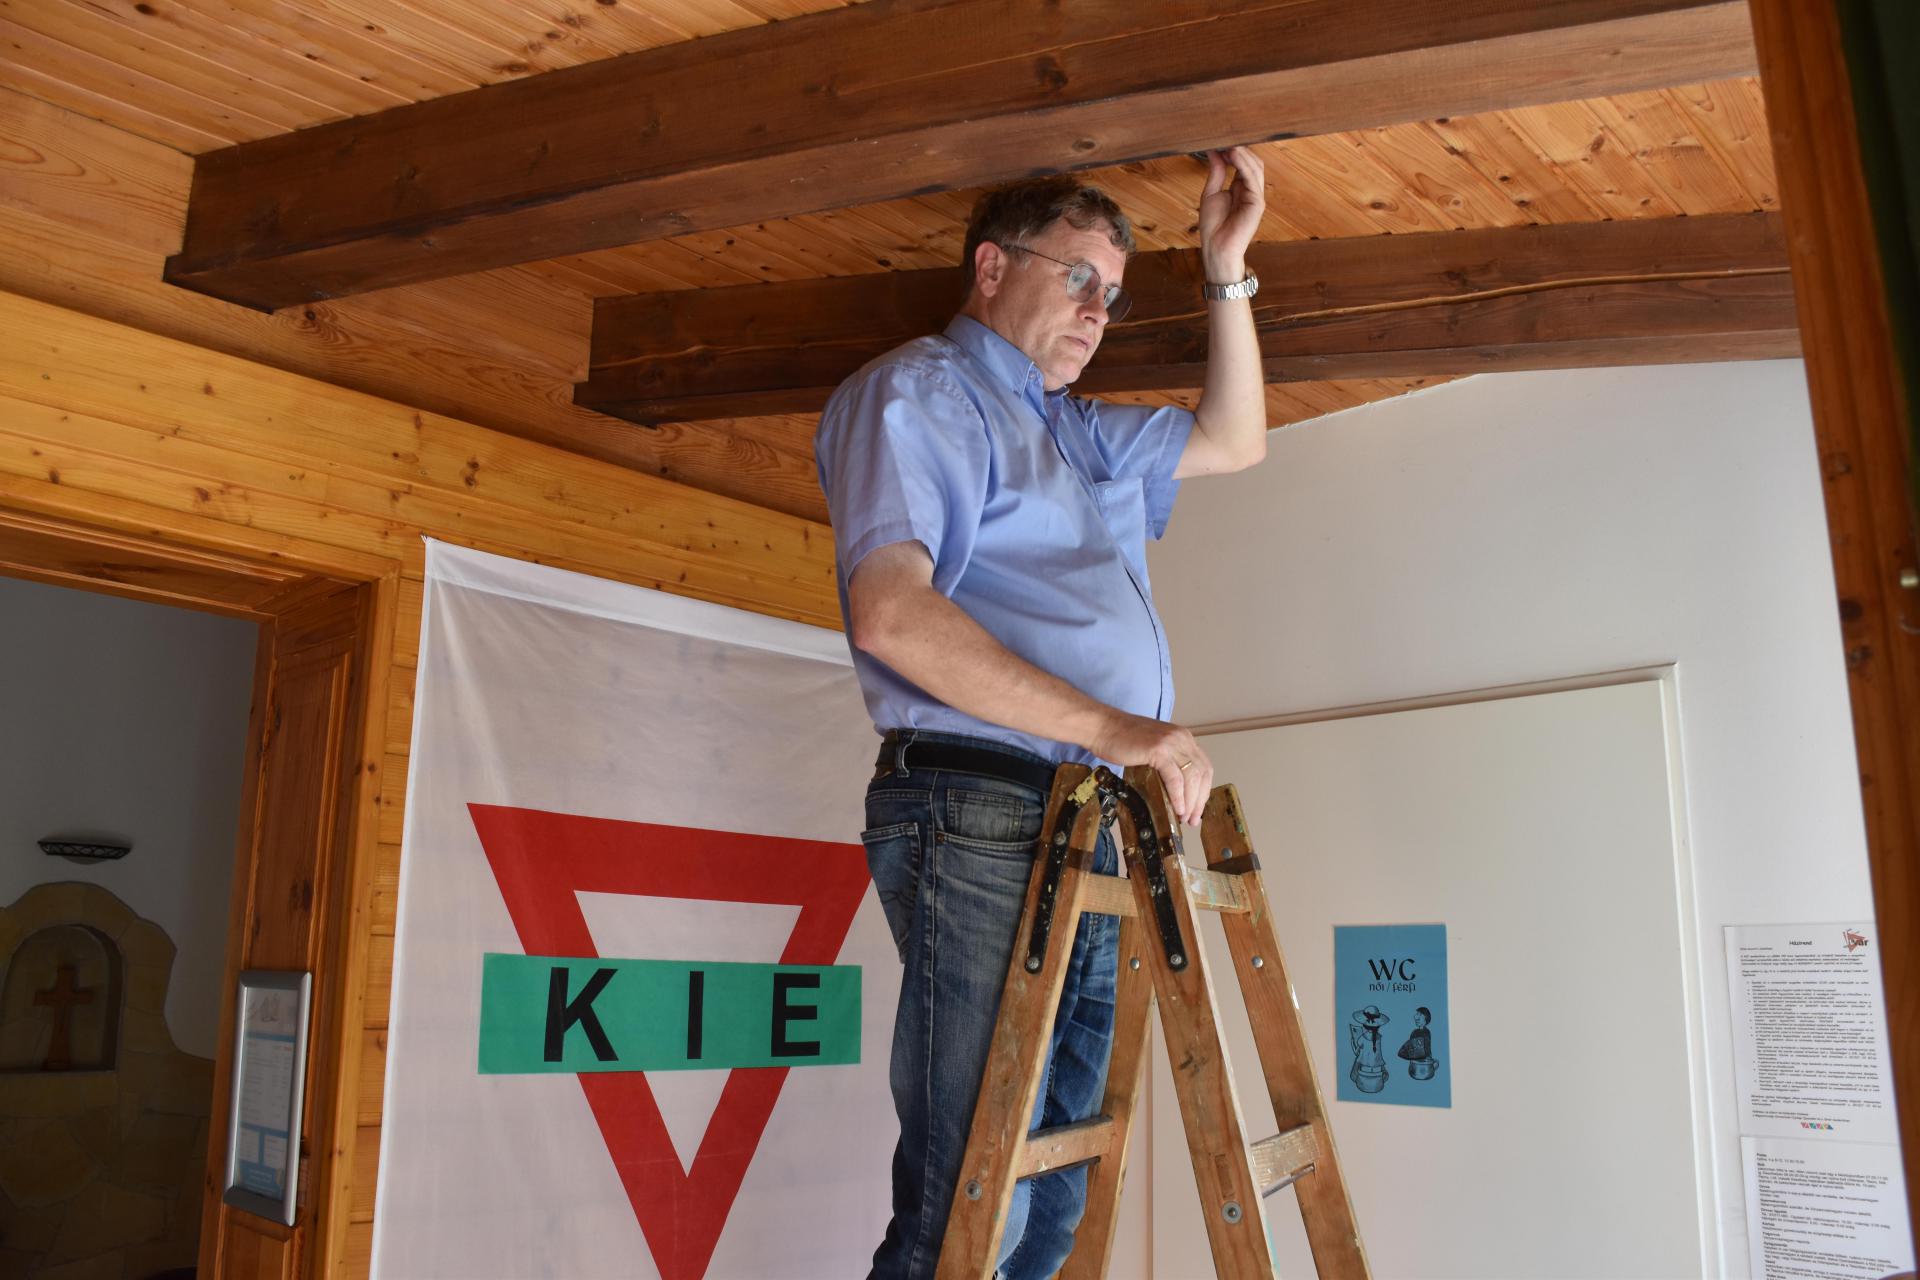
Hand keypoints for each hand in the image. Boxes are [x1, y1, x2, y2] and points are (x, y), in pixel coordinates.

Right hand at [1088, 711, 1214, 827]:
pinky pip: (1175, 778)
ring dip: (1190, 801)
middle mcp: (1182, 738)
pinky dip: (1178, 796)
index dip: (1204, 790)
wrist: (1102, 727)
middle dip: (1199, 799)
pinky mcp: (1158, 750)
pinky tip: (1176, 808)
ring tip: (1184, 817)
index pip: (1204, 766)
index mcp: (1183, 737)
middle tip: (1193, 819)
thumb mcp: (1153, 748)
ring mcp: (1171, 743)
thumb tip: (1175, 790)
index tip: (1197, 809)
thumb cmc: (1121, 739)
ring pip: (1191, 777)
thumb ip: (1168, 761)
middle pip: (1202, 773)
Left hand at [1197, 146, 1265, 283]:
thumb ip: (1216, 172)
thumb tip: (1214, 151)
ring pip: (1254, 167)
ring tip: (1229, 142)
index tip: (1219, 139)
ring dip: (1242, 153)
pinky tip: (1234, 154)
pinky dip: (1244, 164)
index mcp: (1240, 187)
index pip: (1242, 163)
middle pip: (1251, 162)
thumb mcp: (1211, 193)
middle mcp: (1250, 190)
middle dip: (1239, 148)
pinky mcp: (1257, 203)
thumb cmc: (1213, 226)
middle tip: (1224, 137)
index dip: (1232, 150)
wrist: (1216, 248)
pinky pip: (1252, 178)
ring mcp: (1255, 196)